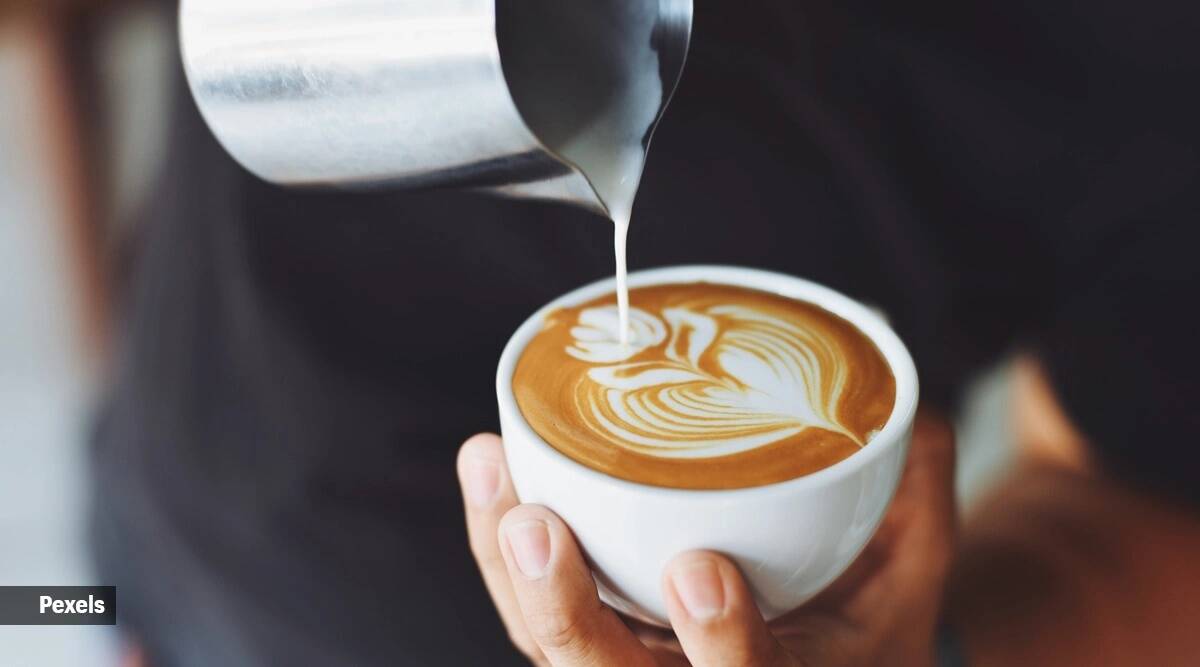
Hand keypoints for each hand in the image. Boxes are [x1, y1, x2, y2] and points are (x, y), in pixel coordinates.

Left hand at [457, 410, 955, 665]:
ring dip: (508, 568)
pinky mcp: (596, 640)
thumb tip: (902, 383)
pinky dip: (499, 549)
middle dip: (566, 613)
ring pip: (551, 647)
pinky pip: (531, 614)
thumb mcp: (912, 565)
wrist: (826, 660)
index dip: (723, 645)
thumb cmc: (866, 619)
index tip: (701, 570)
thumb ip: (913, 485)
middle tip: (537, 528)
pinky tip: (490, 469)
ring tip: (492, 469)